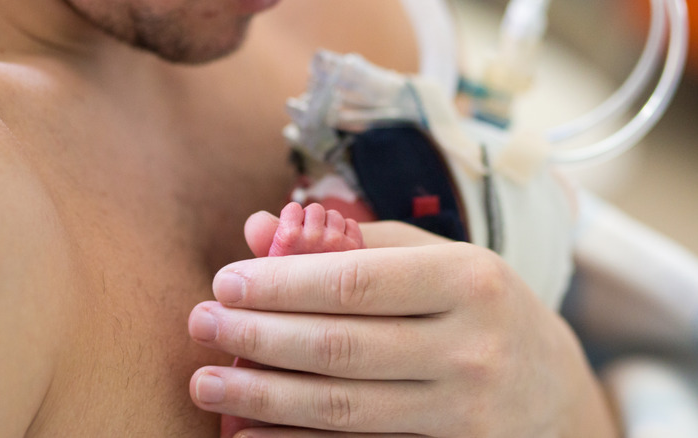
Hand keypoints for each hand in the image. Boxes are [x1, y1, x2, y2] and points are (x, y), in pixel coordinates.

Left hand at [188, 241, 617, 436]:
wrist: (554, 388)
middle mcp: (469, 348)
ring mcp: (462, 411)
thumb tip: (258, 229)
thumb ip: (351, 242)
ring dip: (263, 396)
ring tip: (204, 381)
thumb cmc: (480, 306)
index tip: (226, 281)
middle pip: (341, 348)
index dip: (282, 284)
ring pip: (343, 408)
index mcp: (467, 281)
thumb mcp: (436, 259)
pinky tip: (248, 432)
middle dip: (258, 337)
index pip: (355, 282)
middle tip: (200, 324)